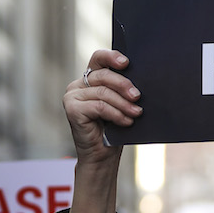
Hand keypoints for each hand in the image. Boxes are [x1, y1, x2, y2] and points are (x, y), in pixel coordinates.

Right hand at [63, 50, 142, 165]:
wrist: (102, 156)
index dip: (112, 57)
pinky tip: (127, 121)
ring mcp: (72, 97)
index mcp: (89, 79)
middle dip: (124, 85)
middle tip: (138, 97)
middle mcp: (77, 85)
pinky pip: (99, 106)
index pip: (99, 59)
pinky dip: (116, 114)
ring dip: (123, 104)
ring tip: (137, 113)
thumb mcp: (120, 104)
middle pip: (103, 75)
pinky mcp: (72, 110)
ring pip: (103, 92)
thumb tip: (141, 80)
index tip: (126, 63)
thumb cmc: (114, 129)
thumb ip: (123, 90)